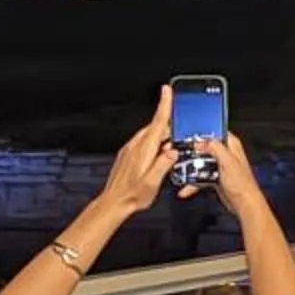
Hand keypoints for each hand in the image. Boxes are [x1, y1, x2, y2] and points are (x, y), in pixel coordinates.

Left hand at [99, 89, 178, 213]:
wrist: (113, 203)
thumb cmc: (132, 196)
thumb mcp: (152, 182)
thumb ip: (163, 165)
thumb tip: (173, 151)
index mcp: (144, 150)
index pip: (157, 121)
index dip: (164, 104)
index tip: (167, 90)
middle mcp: (136, 146)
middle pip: (155, 127)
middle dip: (169, 126)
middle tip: (181, 134)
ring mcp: (130, 150)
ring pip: (149, 134)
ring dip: (161, 136)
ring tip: (170, 148)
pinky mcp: (127, 155)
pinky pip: (143, 142)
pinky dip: (153, 143)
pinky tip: (157, 155)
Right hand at [185, 129, 265, 216]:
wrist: (244, 204)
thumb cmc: (242, 184)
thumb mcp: (228, 162)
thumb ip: (215, 148)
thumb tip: (201, 141)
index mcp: (232, 146)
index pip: (215, 131)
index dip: (203, 132)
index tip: (188, 135)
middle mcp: (226, 154)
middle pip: (205, 147)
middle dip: (192, 152)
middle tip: (179, 154)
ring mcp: (219, 166)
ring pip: (201, 162)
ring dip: (190, 169)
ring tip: (179, 172)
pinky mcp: (215, 177)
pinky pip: (201, 176)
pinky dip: (193, 182)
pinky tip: (186, 188)